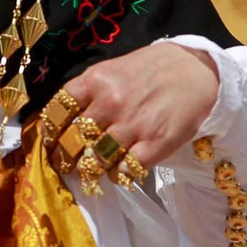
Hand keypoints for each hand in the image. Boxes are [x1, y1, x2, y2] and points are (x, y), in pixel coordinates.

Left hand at [58, 43, 220, 174]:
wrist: (196, 71)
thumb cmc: (152, 71)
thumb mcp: (113, 70)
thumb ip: (89, 92)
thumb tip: (63, 121)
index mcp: (96, 81)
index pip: (58, 112)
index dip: (50, 132)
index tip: (50, 142)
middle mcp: (111, 103)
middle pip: (73, 140)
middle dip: (65, 156)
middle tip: (66, 163)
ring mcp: (133, 125)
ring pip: (95, 160)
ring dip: (90, 169)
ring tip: (91, 170)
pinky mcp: (155, 144)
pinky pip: (124, 171)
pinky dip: (117, 175)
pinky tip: (118, 170)